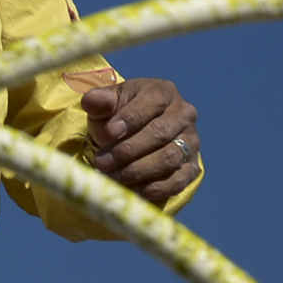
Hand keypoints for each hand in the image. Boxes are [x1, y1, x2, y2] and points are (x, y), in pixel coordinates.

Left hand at [83, 78, 199, 204]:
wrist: (136, 134)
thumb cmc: (119, 115)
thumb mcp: (108, 104)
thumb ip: (99, 101)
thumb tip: (90, 100)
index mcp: (164, 92)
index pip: (151, 103)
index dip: (131, 118)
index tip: (111, 132)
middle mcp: (184, 114)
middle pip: (160, 133)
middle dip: (128, 150)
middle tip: (102, 162)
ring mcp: (191, 141)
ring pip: (169, 157)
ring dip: (138, 170)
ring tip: (111, 177)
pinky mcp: (191, 167)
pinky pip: (178, 180)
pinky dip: (155, 188)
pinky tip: (132, 191)